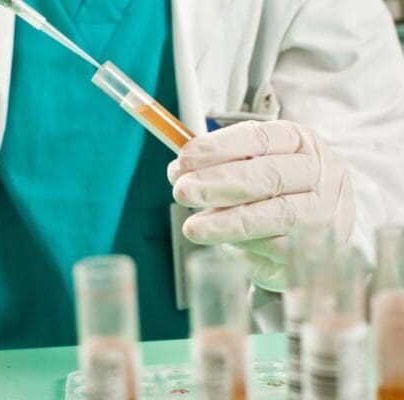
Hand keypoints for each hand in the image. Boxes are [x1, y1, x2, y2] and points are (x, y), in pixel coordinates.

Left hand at [168, 120, 354, 287]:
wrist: (320, 239)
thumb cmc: (280, 195)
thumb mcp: (252, 168)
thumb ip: (220, 165)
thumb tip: (180, 170)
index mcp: (301, 142)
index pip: (259, 138)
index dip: (219, 147)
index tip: (185, 157)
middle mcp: (319, 173)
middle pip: (267, 175)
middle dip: (217, 183)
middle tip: (182, 191)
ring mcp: (324, 212)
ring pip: (275, 215)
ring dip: (226, 222)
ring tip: (193, 228)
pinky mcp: (319, 249)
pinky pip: (278, 247)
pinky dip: (246, 245)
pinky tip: (224, 244)